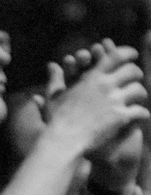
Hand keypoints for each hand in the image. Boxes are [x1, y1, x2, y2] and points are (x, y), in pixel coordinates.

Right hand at [43, 40, 148, 167]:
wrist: (63, 141)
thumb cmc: (55, 119)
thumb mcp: (53, 96)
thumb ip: (55, 78)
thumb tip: (52, 65)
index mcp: (91, 78)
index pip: (116, 57)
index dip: (127, 53)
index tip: (132, 55)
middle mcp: (106, 86)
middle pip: (132, 71)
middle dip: (136, 74)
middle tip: (135, 80)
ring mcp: (115, 101)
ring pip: (139, 90)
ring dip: (140, 94)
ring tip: (137, 99)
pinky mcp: (121, 117)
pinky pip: (141, 111)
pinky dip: (142, 114)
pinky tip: (140, 116)